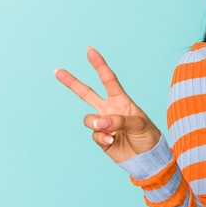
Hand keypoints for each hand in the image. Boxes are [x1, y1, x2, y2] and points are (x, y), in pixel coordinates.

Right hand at [55, 46, 160, 162]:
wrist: (147, 157)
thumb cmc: (148, 136)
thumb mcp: (139, 124)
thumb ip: (119, 120)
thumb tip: (100, 122)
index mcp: (121, 100)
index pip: (108, 79)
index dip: (99, 64)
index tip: (89, 49)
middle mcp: (109, 110)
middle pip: (87, 94)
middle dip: (72, 83)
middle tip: (57, 71)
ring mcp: (103, 124)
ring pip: (88, 119)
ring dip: (97, 124)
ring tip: (112, 132)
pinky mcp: (100, 138)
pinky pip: (94, 135)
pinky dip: (102, 138)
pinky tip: (113, 141)